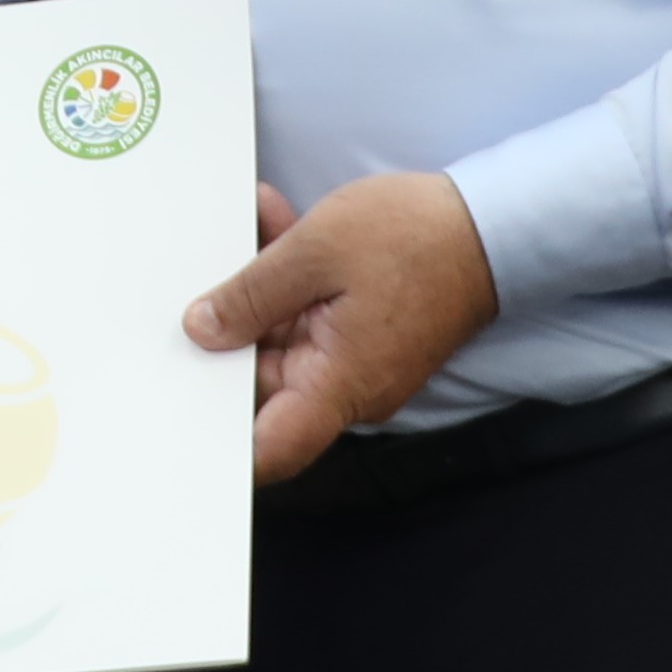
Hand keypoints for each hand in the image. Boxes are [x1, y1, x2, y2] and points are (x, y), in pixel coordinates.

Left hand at [184, 171, 498, 481]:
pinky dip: (289, 277)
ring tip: (252, 224)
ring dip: (259, 285)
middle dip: (229, 326)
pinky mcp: (362, 335)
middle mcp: (348, 388)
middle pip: (263, 380)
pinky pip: (310, 316)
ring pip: (283, 337)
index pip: (272, 448)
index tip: (179, 413)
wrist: (492, 223)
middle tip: (202, 275)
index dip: (223, 442)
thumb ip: (251, 294)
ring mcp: (355, 362)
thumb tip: (201, 330)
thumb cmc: (416, 239)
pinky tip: (275, 223)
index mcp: (338, 386)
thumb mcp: (315, 252)